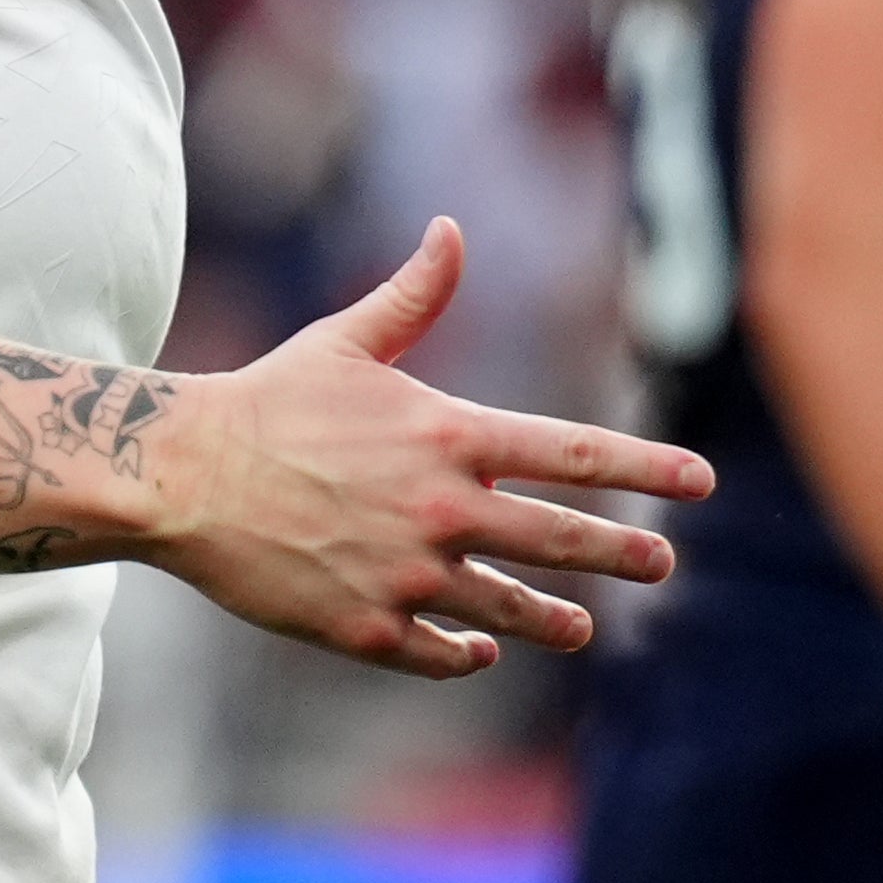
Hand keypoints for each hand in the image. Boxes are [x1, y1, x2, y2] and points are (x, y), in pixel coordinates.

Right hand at [137, 222, 715, 679]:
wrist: (182, 477)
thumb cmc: (267, 403)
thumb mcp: (346, 342)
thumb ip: (414, 296)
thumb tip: (450, 229)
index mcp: (448, 436)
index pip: (572, 453)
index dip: (644, 467)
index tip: (700, 481)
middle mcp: (442, 510)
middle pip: (560, 539)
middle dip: (621, 551)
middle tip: (663, 561)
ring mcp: (408, 576)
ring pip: (509, 611)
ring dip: (552, 620)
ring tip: (579, 628)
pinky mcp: (367, 628)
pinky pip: (440, 652)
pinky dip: (465, 653)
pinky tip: (478, 651)